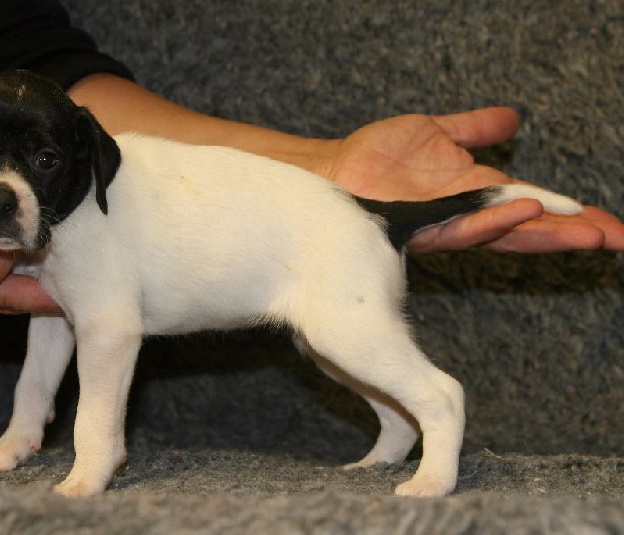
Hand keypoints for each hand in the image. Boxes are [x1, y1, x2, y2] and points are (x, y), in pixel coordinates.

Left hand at [321, 107, 623, 251]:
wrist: (336, 169)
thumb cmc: (378, 156)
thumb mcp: (437, 132)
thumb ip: (473, 129)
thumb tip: (513, 120)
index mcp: (478, 196)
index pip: (536, 208)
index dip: (573, 216)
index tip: (612, 225)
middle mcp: (468, 215)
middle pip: (530, 228)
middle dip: (573, 234)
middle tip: (616, 240)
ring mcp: (446, 222)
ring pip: (505, 233)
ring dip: (547, 232)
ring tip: (590, 234)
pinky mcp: (422, 225)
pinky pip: (463, 225)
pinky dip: (495, 219)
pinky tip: (526, 210)